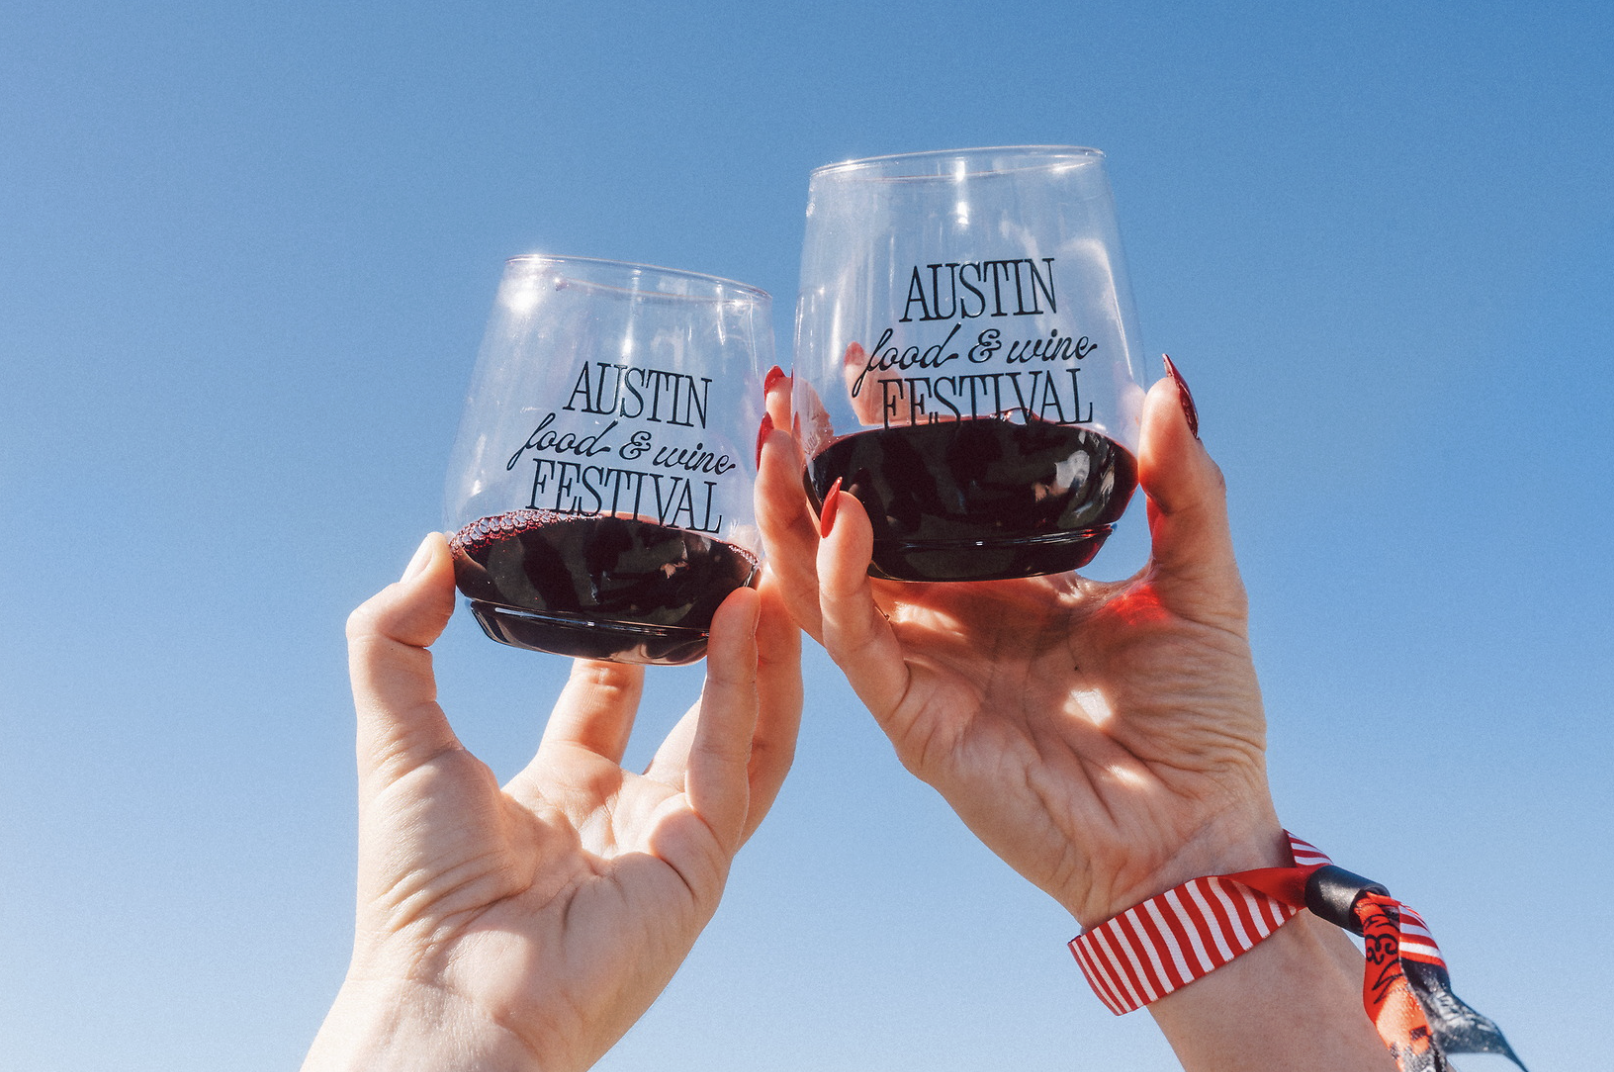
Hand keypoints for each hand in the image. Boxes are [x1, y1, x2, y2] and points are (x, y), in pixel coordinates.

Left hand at [303, 535, 800, 1071]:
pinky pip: (741, 762)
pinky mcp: (702, 858)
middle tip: (729, 560)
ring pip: (739, 729)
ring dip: (756, 654)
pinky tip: (748, 619)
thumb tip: (430, 550)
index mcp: (556, 790)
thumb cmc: (418, 892)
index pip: (609, 691)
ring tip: (763, 574)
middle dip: (714, 635)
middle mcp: (622, 810)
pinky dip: (751, 690)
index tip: (641, 558)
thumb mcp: (397, 742)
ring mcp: (669, 836)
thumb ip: (392, 641)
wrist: (455, 995)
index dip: (626, 627)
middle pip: (690, 704)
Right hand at [758, 365, 1282, 928]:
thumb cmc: (1204, 724)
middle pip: (854, 529)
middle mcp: (952, 619)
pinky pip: (857, 640)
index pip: (926, 494)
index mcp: (1007, 584)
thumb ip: (1185, 490)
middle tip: (789, 386)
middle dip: (811, 459)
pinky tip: (845, 516)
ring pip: (826, 580)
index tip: (864, 360)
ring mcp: (924, 667)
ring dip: (793, 508)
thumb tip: (1166, 386)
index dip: (889, 430)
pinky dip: (840, 578)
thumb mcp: (1203, 584)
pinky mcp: (912, 716)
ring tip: (780, 434)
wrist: (1196, 834)